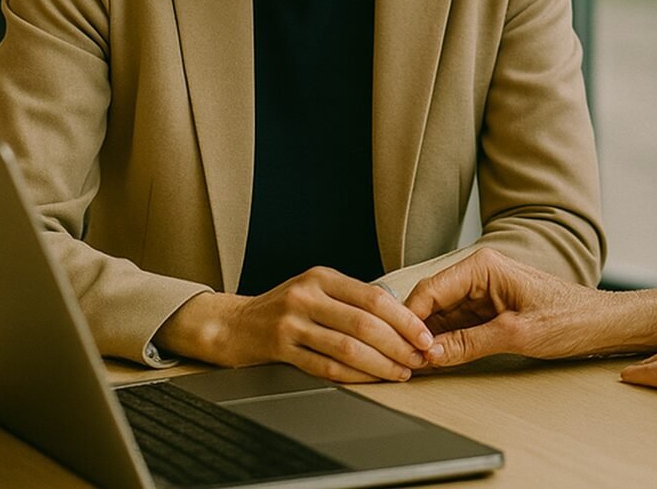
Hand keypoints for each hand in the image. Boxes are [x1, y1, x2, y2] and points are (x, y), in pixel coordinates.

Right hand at [155, 267, 434, 382]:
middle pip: (364, 323)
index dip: (404, 318)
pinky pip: (326, 367)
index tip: (424, 334)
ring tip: (401, 372)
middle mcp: (307, 296)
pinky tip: (371, 380)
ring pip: (347, 347)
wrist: (232, 324)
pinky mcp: (280, 349)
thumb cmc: (283, 308)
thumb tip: (402, 317)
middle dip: (398, 344)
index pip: (374, 296)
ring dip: (380, 364)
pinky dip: (355, 376)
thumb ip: (350, 298)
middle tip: (419, 357)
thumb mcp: (315, 290)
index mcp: (322, 277)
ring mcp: (291, 323)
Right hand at [404, 249, 610, 365]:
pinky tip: (432, 361)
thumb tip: (430, 354)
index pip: (430, 290)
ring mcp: (480, 293)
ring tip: (412, 365)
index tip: (402, 347)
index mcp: (483, 267)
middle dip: (413, 331)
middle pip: (429, 302)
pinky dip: (442, 343)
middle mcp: (478, 275)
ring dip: (425, 339)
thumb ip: (470, 343)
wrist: (601, 324)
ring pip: (438, 316)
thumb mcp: (517, 334)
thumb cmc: (571, 318)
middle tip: (402, 361)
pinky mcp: (486, 312)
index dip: (410, 320)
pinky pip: (454, 326)